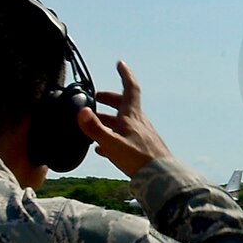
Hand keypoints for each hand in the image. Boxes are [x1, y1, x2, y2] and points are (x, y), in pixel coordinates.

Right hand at [78, 62, 172, 178]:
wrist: (161, 178)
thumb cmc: (138, 159)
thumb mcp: (112, 142)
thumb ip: (95, 128)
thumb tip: (81, 111)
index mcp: (133, 116)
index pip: (130, 88)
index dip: (125, 75)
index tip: (120, 64)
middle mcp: (139, 122)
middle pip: (123, 105)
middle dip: (109, 99)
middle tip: (96, 99)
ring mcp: (141, 135)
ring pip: (122, 122)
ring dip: (108, 120)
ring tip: (93, 124)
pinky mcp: (142, 149)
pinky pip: (125, 139)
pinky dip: (112, 138)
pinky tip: (102, 148)